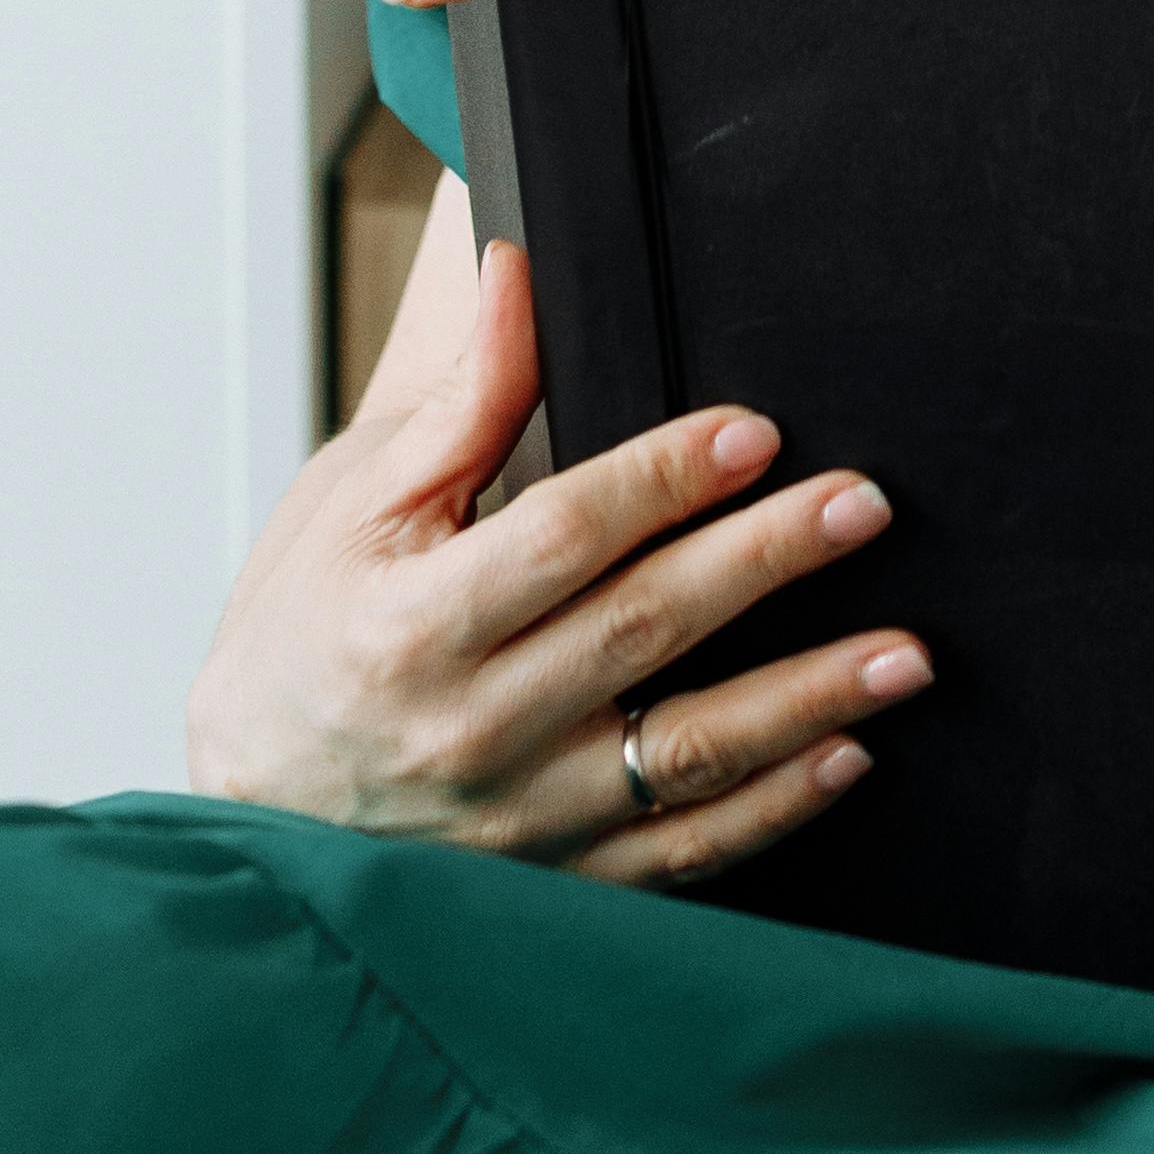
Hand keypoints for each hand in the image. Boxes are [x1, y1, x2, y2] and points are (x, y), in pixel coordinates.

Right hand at [189, 190, 932, 884]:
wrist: (247, 804)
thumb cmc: (303, 627)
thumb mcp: (354, 501)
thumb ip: (459, 399)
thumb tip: (521, 268)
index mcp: (410, 625)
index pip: (560, 539)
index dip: (661, 481)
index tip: (756, 430)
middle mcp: (466, 732)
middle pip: (640, 636)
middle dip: (762, 565)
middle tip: (863, 506)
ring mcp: (515, 822)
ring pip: (680, 758)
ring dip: (804, 701)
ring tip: (906, 652)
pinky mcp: (552, 886)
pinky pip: (678, 855)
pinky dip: (769, 808)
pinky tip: (847, 753)